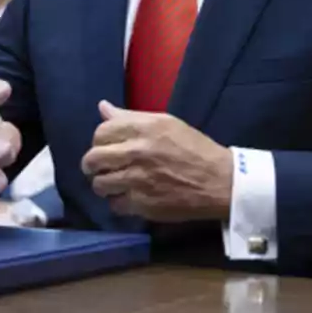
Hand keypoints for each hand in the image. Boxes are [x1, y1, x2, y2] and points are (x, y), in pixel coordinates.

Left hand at [81, 101, 232, 222]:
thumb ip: (130, 117)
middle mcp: (138, 152)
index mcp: (145, 128)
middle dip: (91, 164)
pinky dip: (118, 202)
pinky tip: (128, 197)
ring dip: (103, 184)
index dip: (99, 140)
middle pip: (93, 159)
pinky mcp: (143, 205)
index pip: (101, 132)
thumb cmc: (194, 148)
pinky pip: (114, 205)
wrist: (220, 181)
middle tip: (100, 167)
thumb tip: (102, 107)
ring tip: (114, 183)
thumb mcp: (166, 123)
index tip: (105, 146)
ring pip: (100, 184)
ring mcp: (139, 180)